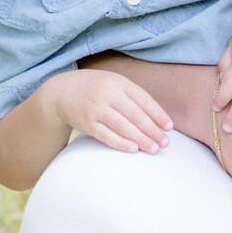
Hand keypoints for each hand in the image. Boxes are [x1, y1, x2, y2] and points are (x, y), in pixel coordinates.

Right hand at [45, 70, 172, 154]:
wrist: (61, 92)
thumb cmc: (95, 88)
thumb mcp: (114, 83)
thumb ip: (133, 96)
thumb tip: (157, 117)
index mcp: (119, 83)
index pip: (143, 99)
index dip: (158, 114)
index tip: (169, 127)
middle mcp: (108, 94)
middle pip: (135, 115)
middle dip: (152, 130)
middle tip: (165, 143)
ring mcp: (96, 109)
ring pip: (123, 126)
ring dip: (140, 139)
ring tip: (153, 149)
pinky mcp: (87, 123)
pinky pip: (106, 135)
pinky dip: (121, 143)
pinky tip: (133, 149)